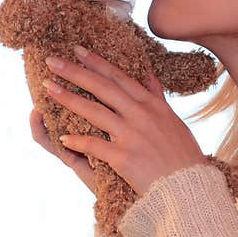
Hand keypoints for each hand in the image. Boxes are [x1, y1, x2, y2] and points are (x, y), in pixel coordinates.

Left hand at [39, 45, 208, 198]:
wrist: (188, 187)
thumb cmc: (183, 156)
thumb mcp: (174, 121)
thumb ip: (158, 98)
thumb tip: (149, 75)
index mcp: (152, 105)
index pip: (119, 77)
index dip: (96, 62)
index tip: (77, 50)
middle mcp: (141, 115)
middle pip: (102, 88)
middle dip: (75, 72)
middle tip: (52, 61)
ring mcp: (131, 135)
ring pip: (94, 111)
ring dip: (68, 98)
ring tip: (48, 88)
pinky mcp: (123, 158)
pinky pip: (94, 145)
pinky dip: (77, 141)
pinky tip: (62, 137)